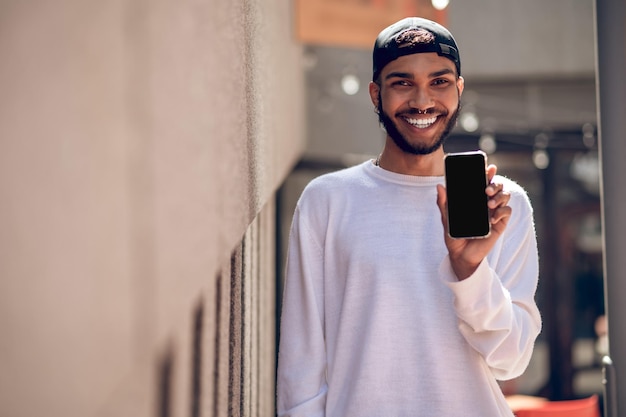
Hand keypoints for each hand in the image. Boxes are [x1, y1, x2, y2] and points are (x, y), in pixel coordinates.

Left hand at [436, 164, 511, 279]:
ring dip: (500, 196)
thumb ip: (443, 203)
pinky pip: (507, 212)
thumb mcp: (446, 219)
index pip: (483, 181)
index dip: (488, 172)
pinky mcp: (500, 223)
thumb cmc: (454, 236)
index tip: (489, 167)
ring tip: (489, 204)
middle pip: (497, 186)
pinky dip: (502, 212)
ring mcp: (494, 212)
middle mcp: (486, 203)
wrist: (461, 255)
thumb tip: (439, 186)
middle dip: (495, 184)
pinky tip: (493, 218)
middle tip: (486, 190)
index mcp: (474, 199)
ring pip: (505, 196)